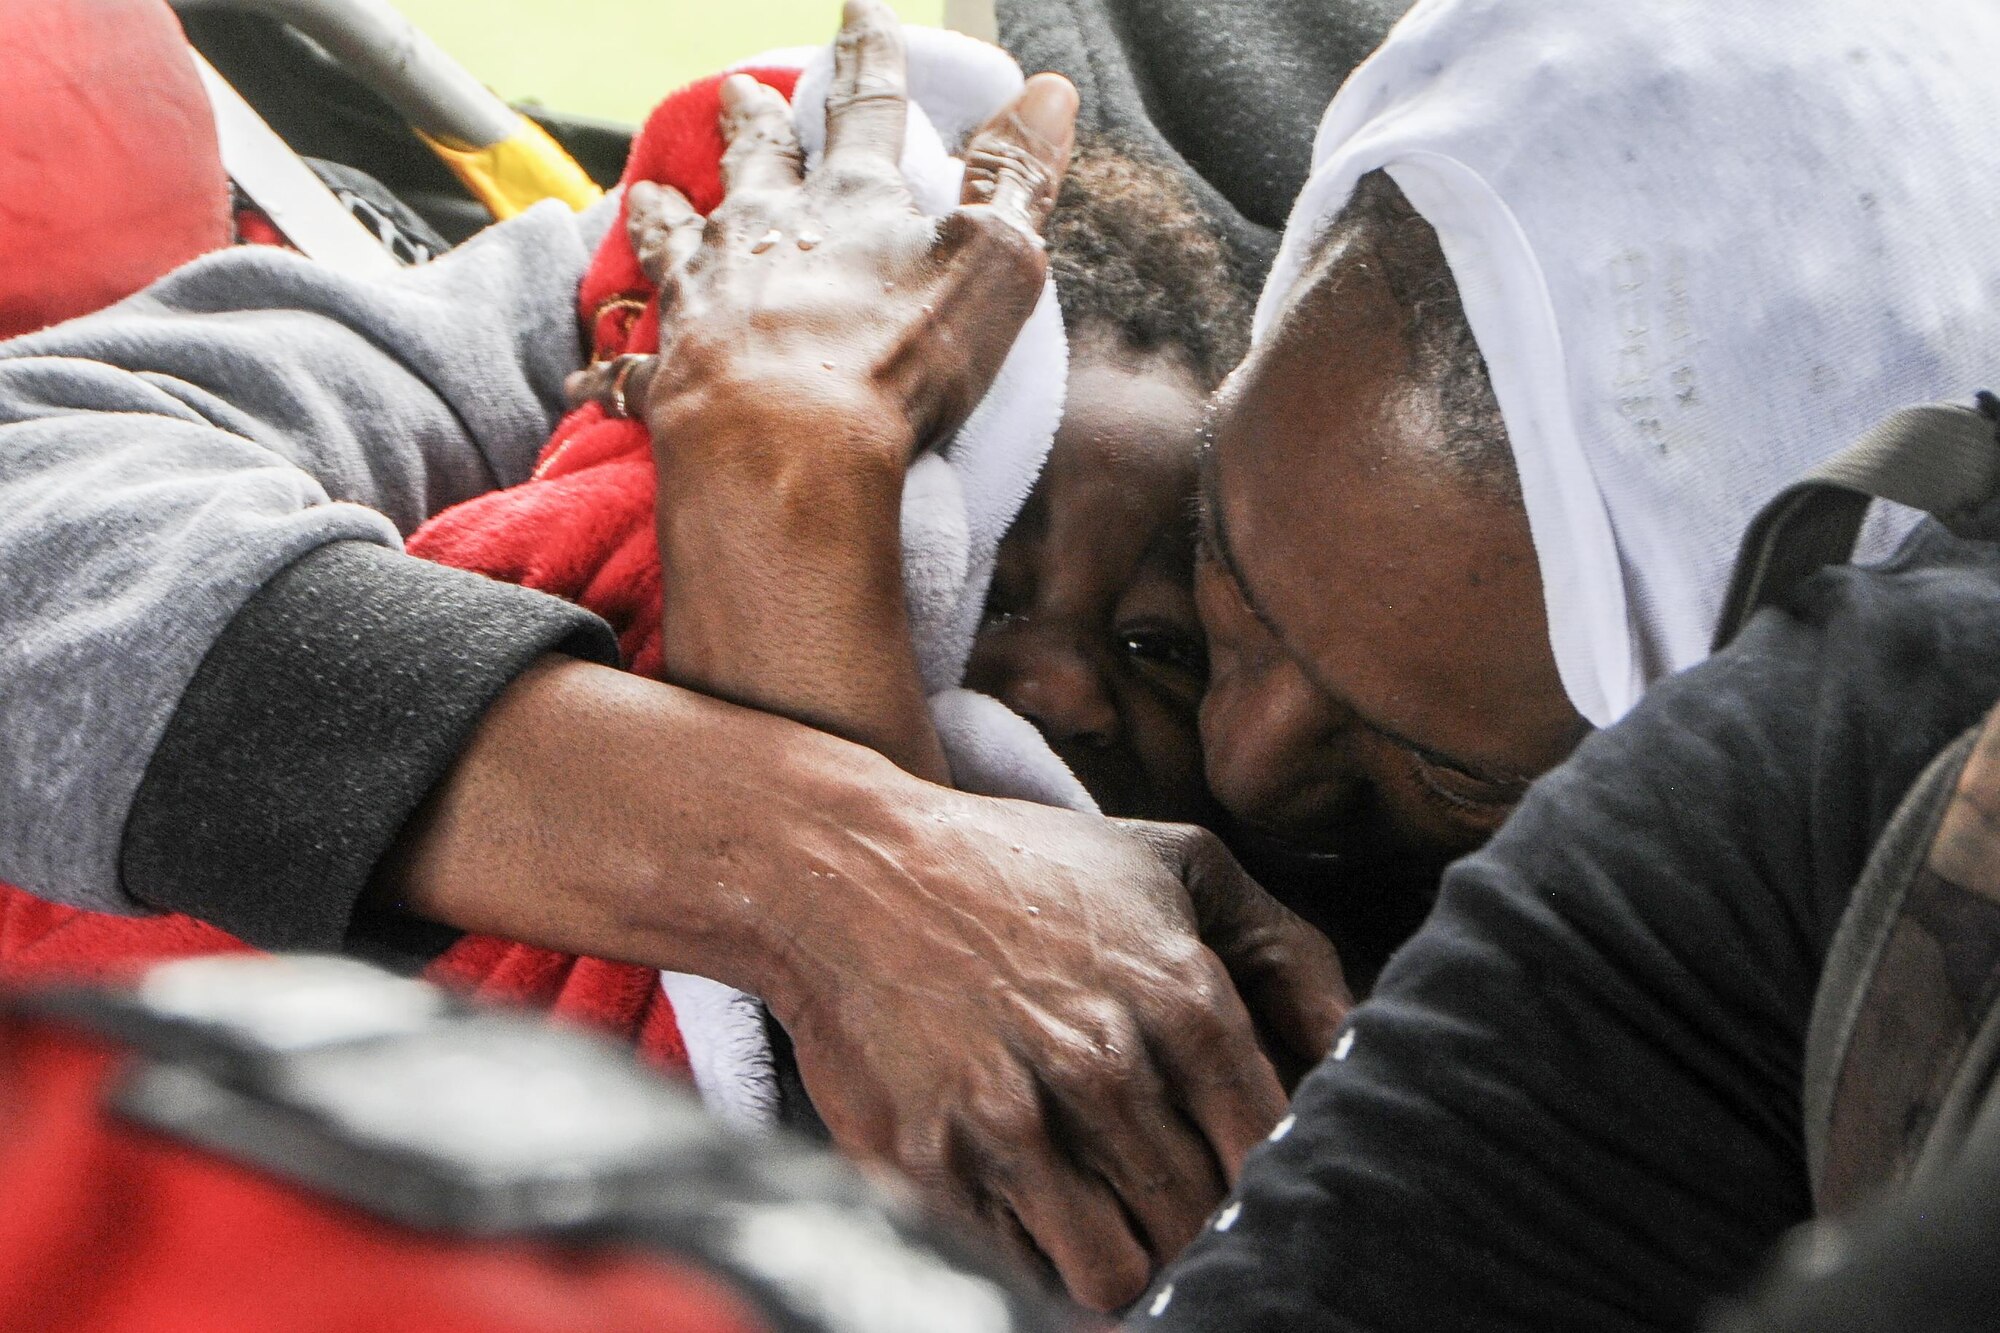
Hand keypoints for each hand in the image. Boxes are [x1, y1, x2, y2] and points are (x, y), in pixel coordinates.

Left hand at [566, 0, 1077, 471]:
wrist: (788, 446)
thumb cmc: (897, 358)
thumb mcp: (993, 259)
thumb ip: (1018, 176)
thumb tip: (1050, 91)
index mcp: (852, 204)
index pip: (867, 110)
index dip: (870, 57)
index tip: (861, 12)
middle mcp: (769, 234)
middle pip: (757, 162)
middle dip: (752, 123)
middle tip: (735, 92)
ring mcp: (710, 297)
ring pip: (679, 240)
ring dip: (667, 215)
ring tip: (650, 194)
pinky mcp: (672, 371)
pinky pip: (633, 365)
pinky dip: (613, 368)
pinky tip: (591, 374)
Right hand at [759, 792, 1350, 1310]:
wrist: (841, 868)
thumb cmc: (1019, 868)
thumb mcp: (1173, 861)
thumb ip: (1287, 948)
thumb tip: (1354, 1047)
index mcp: (1182, 1000)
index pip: (1270, 1155)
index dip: (1266, 1183)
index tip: (1241, 1179)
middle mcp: (1105, 1069)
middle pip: (1199, 1223)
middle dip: (1195, 1224)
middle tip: (1170, 1201)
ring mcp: (1012, 1125)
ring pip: (1119, 1275)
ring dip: (1121, 1255)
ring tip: (1104, 1214)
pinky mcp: (931, 1168)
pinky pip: (1022, 1271)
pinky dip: (1037, 1258)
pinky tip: (1029, 1204)